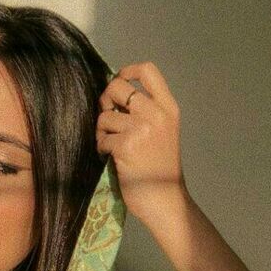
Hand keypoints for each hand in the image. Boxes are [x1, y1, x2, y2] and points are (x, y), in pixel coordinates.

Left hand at [96, 62, 189, 222]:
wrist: (165, 199)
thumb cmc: (160, 169)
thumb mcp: (163, 132)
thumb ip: (146, 111)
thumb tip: (112, 95)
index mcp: (168, 108)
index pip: (148, 71)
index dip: (127, 71)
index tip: (119, 81)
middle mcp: (156, 114)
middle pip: (117, 87)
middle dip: (105, 101)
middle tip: (107, 119)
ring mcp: (141, 129)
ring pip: (105, 116)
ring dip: (102, 131)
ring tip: (111, 145)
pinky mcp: (126, 146)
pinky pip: (102, 138)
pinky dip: (101, 148)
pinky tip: (110, 158)